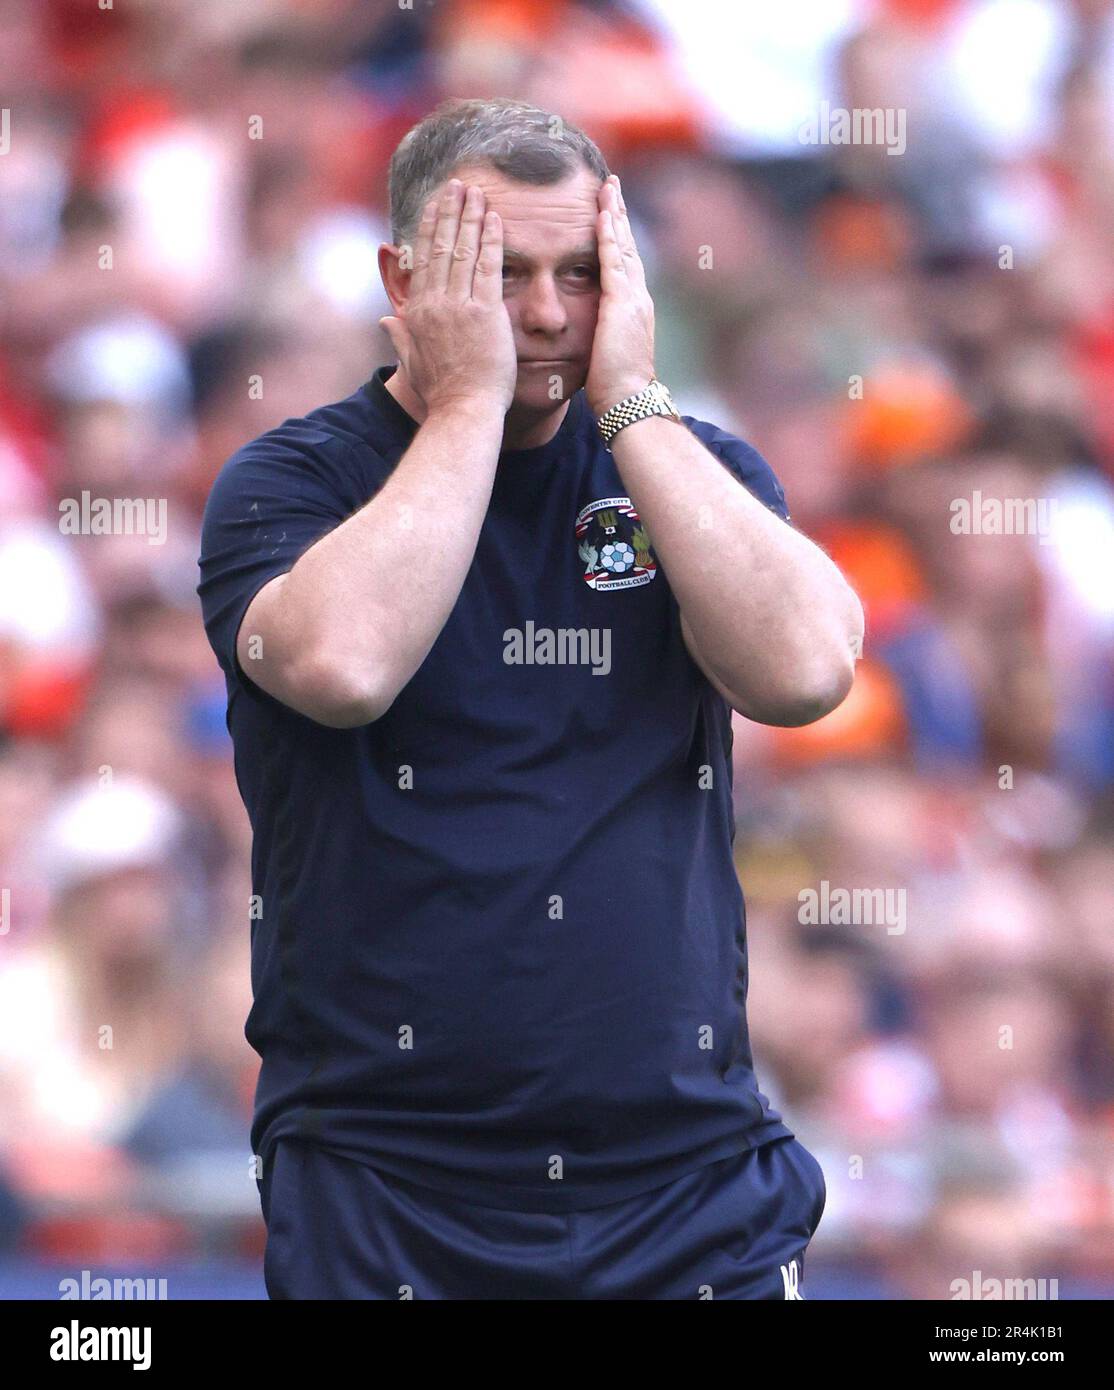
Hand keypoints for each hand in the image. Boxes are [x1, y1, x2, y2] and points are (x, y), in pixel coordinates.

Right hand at [379, 180, 517, 415]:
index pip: (424, 261)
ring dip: (470, 217)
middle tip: (458, 186)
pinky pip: (488, 267)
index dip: (431, 229)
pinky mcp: (485, 314)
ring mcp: (459, 307)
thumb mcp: (413, 364)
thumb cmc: (442, 395)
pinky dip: (490, 240)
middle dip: (450, 212)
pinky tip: (494, 218)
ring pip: (463, 251)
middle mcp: (435, 304)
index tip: (437, 207)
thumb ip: (400, 337)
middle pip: (442, 247)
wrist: (462, 412)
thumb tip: (385, 321)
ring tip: (476, 192)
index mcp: (417, 313)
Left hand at [584, 175, 656, 417]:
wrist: (629, 403)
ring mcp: (632, 299)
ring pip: (622, 247)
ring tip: (607, 188)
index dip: (616, 237)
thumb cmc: (615, 390)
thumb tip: (588, 335)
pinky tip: (601, 215)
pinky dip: (608, 236)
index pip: (623, 265)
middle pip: (626, 247)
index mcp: (632, 310)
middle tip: (611, 186)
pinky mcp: (622, 305)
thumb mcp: (606, 355)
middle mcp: (637, 299)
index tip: (607, 213)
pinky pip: (613, 262)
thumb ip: (601, 337)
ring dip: (614, 215)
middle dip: (618, 216)